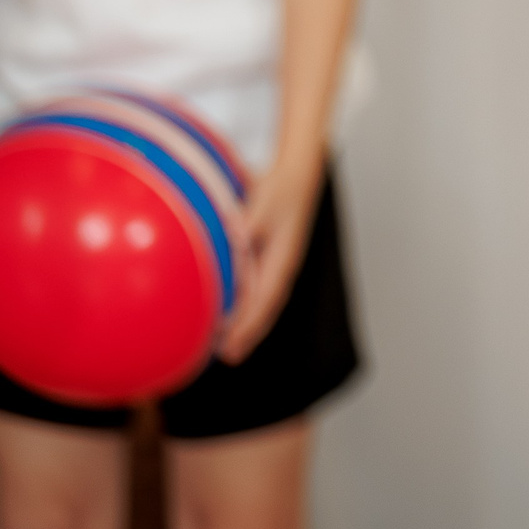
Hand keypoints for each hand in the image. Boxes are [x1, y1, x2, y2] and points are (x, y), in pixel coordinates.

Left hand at [217, 154, 321, 363]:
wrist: (299, 172)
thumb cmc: (282, 188)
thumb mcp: (263, 204)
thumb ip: (247, 226)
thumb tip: (234, 245)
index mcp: (283, 258)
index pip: (265, 300)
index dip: (248, 325)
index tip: (232, 345)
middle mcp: (283, 265)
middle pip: (267, 307)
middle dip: (249, 333)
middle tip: (229, 355)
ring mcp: (279, 262)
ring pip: (264, 300)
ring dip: (249, 322)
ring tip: (230, 344)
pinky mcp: (272, 256)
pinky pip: (261, 288)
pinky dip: (249, 305)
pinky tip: (236, 311)